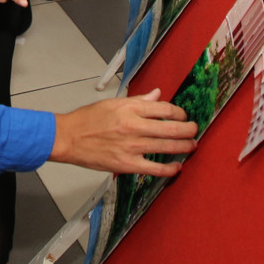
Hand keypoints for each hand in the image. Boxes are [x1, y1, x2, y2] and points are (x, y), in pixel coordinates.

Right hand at [50, 88, 198, 174]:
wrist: (68, 138)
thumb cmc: (86, 120)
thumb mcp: (113, 103)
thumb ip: (138, 100)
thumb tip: (157, 95)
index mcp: (130, 108)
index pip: (164, 108)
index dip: (179, 112)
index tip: (183, 115)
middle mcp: (133, 126)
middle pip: (172, 127)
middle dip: (189, 129)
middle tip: (195, 130)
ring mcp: (131, 146)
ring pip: (167, 146)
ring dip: (185, 147)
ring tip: (192, 146)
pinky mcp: (127, 164)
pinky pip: (155, 168)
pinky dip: (170, 169)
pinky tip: (177, 167)